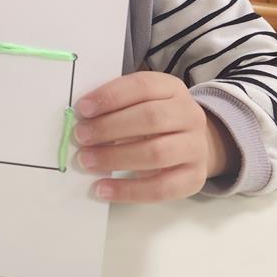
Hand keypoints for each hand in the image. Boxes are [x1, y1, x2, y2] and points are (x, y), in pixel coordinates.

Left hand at [73, 71, 239, 202]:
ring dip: (115, 158)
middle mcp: (190, 115)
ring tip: (87, 161)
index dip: (111, 96)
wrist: (194, 145)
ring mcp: (196, 148)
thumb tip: (82, 120)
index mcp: (172, 89)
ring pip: (156, 153)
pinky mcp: (195, 178)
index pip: (142, 86)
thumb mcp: (140, 103)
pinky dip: (128, 191)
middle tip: (81, 136)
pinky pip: (162, 188)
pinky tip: (103, 189)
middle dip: (109, 128)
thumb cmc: (155, 121)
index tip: (82, 109)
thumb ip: (116, 106)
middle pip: (151, 118)